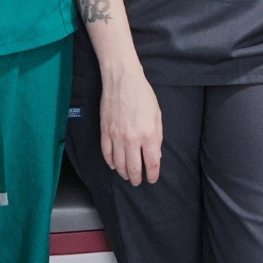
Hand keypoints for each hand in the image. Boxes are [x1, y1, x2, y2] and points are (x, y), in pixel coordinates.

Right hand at [99, 67, 162, 185]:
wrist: (122, 80)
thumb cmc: (142, 95)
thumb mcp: (157, 115)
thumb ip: (157, 136)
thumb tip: (155, 154)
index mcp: (148, 134)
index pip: (152, 163)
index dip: (153, 174)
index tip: (152, 178)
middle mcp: (132, 139)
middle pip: (134, 168)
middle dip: (137, 178)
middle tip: (138, 181)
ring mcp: (116, 136)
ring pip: (118, 164)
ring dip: (123, 172)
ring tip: (127, 175)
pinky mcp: (105, 132)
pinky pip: (106, 153)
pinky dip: (110, 162)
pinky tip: (114, 165)